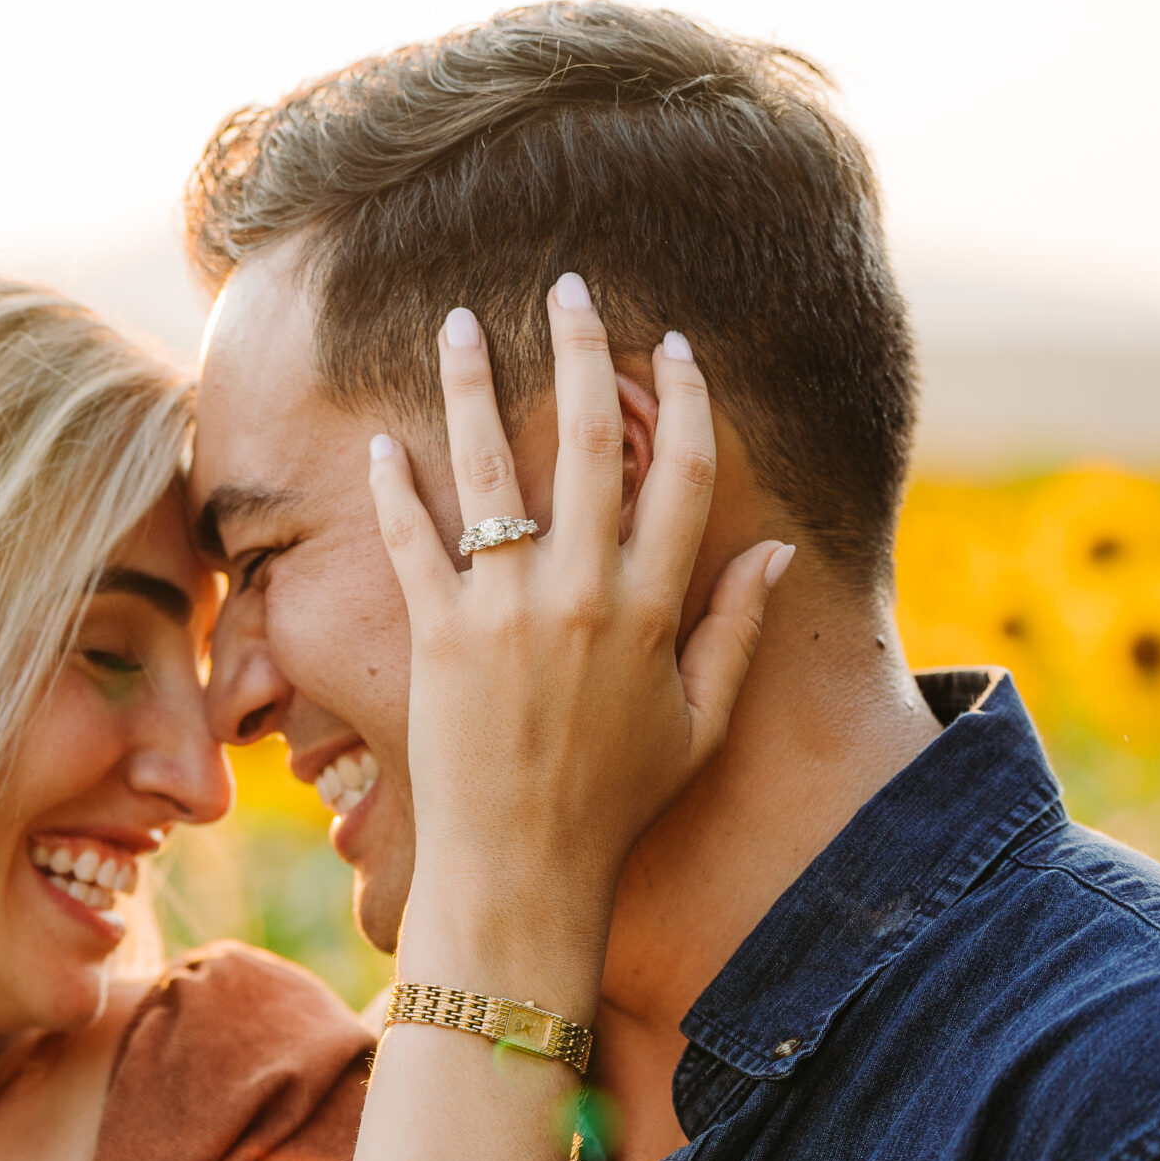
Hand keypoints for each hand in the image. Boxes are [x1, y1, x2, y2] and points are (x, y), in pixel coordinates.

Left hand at [367, 272, 788, 984]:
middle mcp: (584, 595)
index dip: (683, 400)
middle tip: (566, 289)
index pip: (681, 475)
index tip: (672, 344)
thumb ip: (736, 630)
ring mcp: (505, 611)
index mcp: (654, 609)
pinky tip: (384, 435)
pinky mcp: (438, 635)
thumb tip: (775, 549)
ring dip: (471, 384)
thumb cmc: (615, 803)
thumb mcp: (697, 724)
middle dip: (580, 354)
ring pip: (492, 468)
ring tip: (455, 322)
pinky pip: (412, 540)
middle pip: (591, 444)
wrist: (523, 871)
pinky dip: (394, 485)